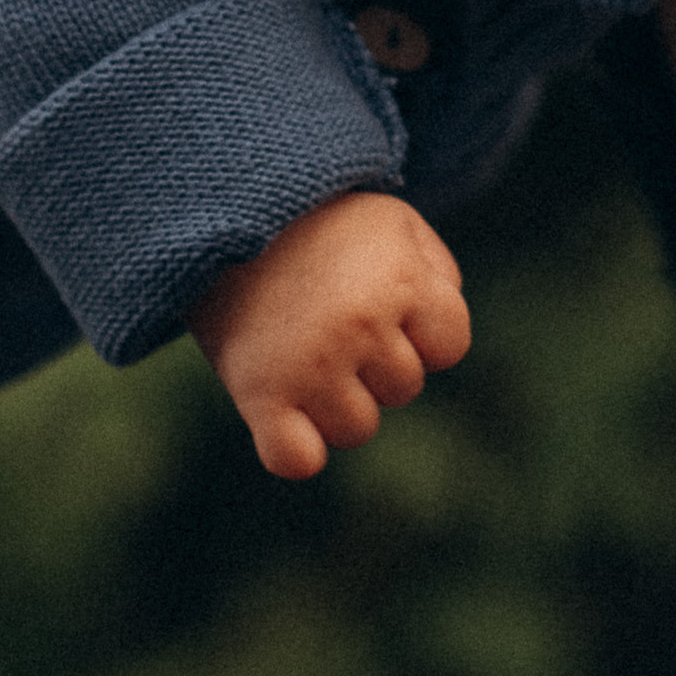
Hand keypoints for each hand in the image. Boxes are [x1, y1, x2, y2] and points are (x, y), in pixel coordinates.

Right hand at [190, 188, 471, 477]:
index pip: (450, 346)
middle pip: (404, 389)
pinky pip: (297, 460)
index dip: (423, 329)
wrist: (226, 214)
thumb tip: (440, 339)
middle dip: (377, 360)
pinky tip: (286, 416)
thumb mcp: (394, 223)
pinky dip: (296, 451)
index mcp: (401, 283)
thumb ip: (436, 273)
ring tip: (306, 350)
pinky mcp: (261, 395)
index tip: (389, 305)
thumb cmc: (320, 223)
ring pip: (357, 428)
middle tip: (332, 317)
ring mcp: (311, 365)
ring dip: (337, 401)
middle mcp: (360, 327)